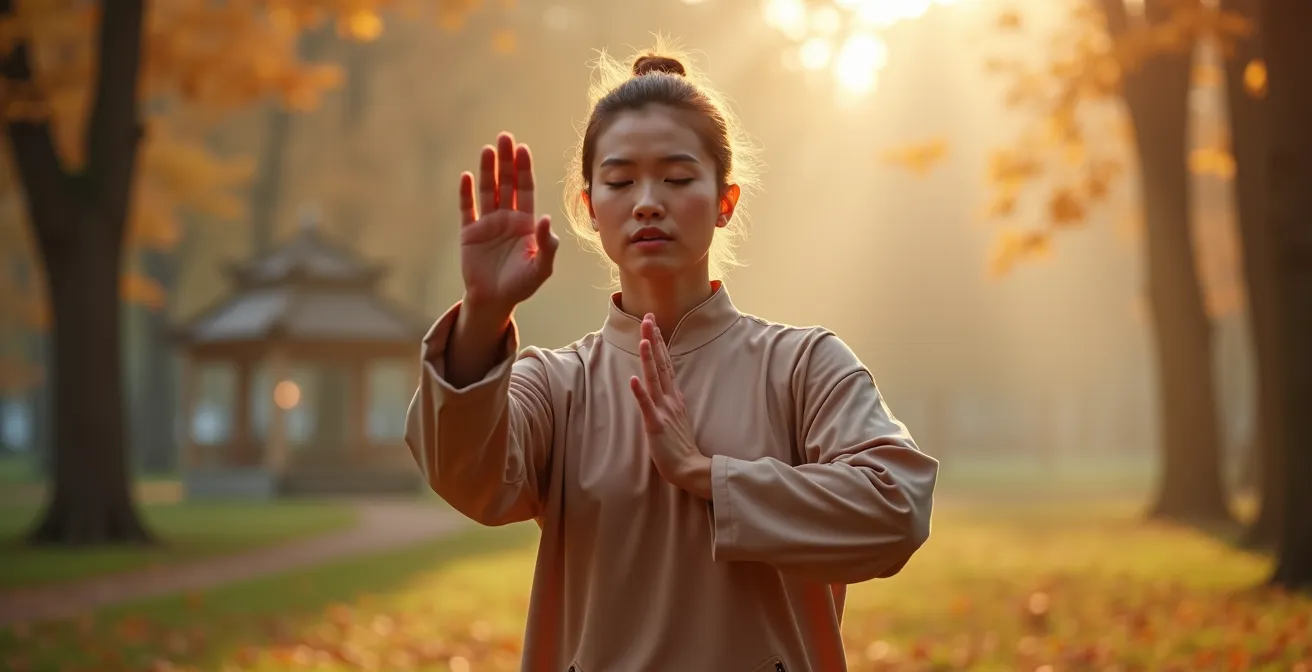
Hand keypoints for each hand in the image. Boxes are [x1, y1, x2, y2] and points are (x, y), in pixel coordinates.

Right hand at [458, 132, 558, 313]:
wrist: (495, 300)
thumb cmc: (521, 285)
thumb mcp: (541, 268)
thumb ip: (547, 245)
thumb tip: (545, 219)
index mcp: (526, 223)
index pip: (526, 189)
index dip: (524, 169)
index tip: (523, 149)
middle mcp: (507, 218)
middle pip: (507, 183)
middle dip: (506, 161)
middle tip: (505, 137)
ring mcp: (487, 223)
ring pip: (487, 191)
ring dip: (487, 170)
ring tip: (488, 149)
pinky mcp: (469, 232)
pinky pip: (467, 208)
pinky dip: (466, 193)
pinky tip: (467, 176)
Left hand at [629, 315, 712, 498]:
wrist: (689, 468)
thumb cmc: (679, 445)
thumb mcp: (677, 416)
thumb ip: (670, 399)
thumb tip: (663, 383)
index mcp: (674, 397)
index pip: (665, 363)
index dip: (659, 343)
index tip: (653, 323)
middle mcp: (669, 399)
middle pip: (660, 364)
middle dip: (653, 340)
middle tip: (648, 317)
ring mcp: (663, 411)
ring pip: (654, 379)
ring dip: (649, 359)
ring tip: (643, 339)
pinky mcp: (655, 425)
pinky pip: (646, 406)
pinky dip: (639, 392)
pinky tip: (633, 379)